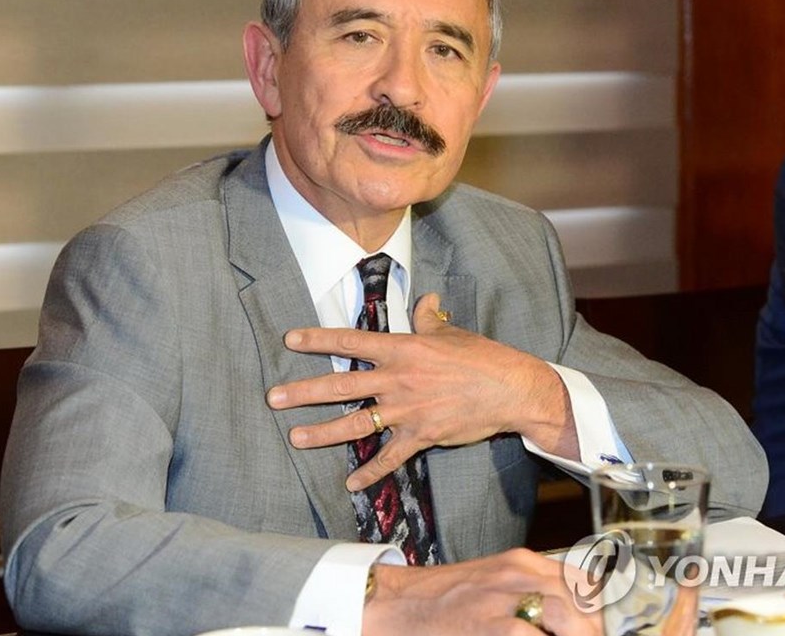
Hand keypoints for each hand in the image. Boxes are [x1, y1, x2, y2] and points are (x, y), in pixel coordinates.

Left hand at [267, 293, 579, 489]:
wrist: (510, 389)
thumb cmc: (482, 357)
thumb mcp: (452, 332)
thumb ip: (430, 318)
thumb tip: (425, 300)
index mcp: (402, 348)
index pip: (351, 341)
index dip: (318, 339)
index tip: (290, 340)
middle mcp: (398, 379)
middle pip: (341, 384)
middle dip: (304, 392)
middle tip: (274, 398)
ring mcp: (407, 409)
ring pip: (356, 423)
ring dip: (323, 432)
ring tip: (295, 437)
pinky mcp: (421, 435)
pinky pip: (390, 457)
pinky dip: (370, 472)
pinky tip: (350, 483)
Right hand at [364, 548, 601, 634]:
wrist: (394, 604)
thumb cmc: (443, 601)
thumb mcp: (492, 584)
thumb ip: (528, 593)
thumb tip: (568, 619)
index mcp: (522, 562)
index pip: (583, 579)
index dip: (603, 609)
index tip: (608, 628)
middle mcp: (519, 574)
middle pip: (584, 600)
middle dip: (597, 629)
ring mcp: (506, 600)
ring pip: (570, 618)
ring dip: (581, 635)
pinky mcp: (494, 627)